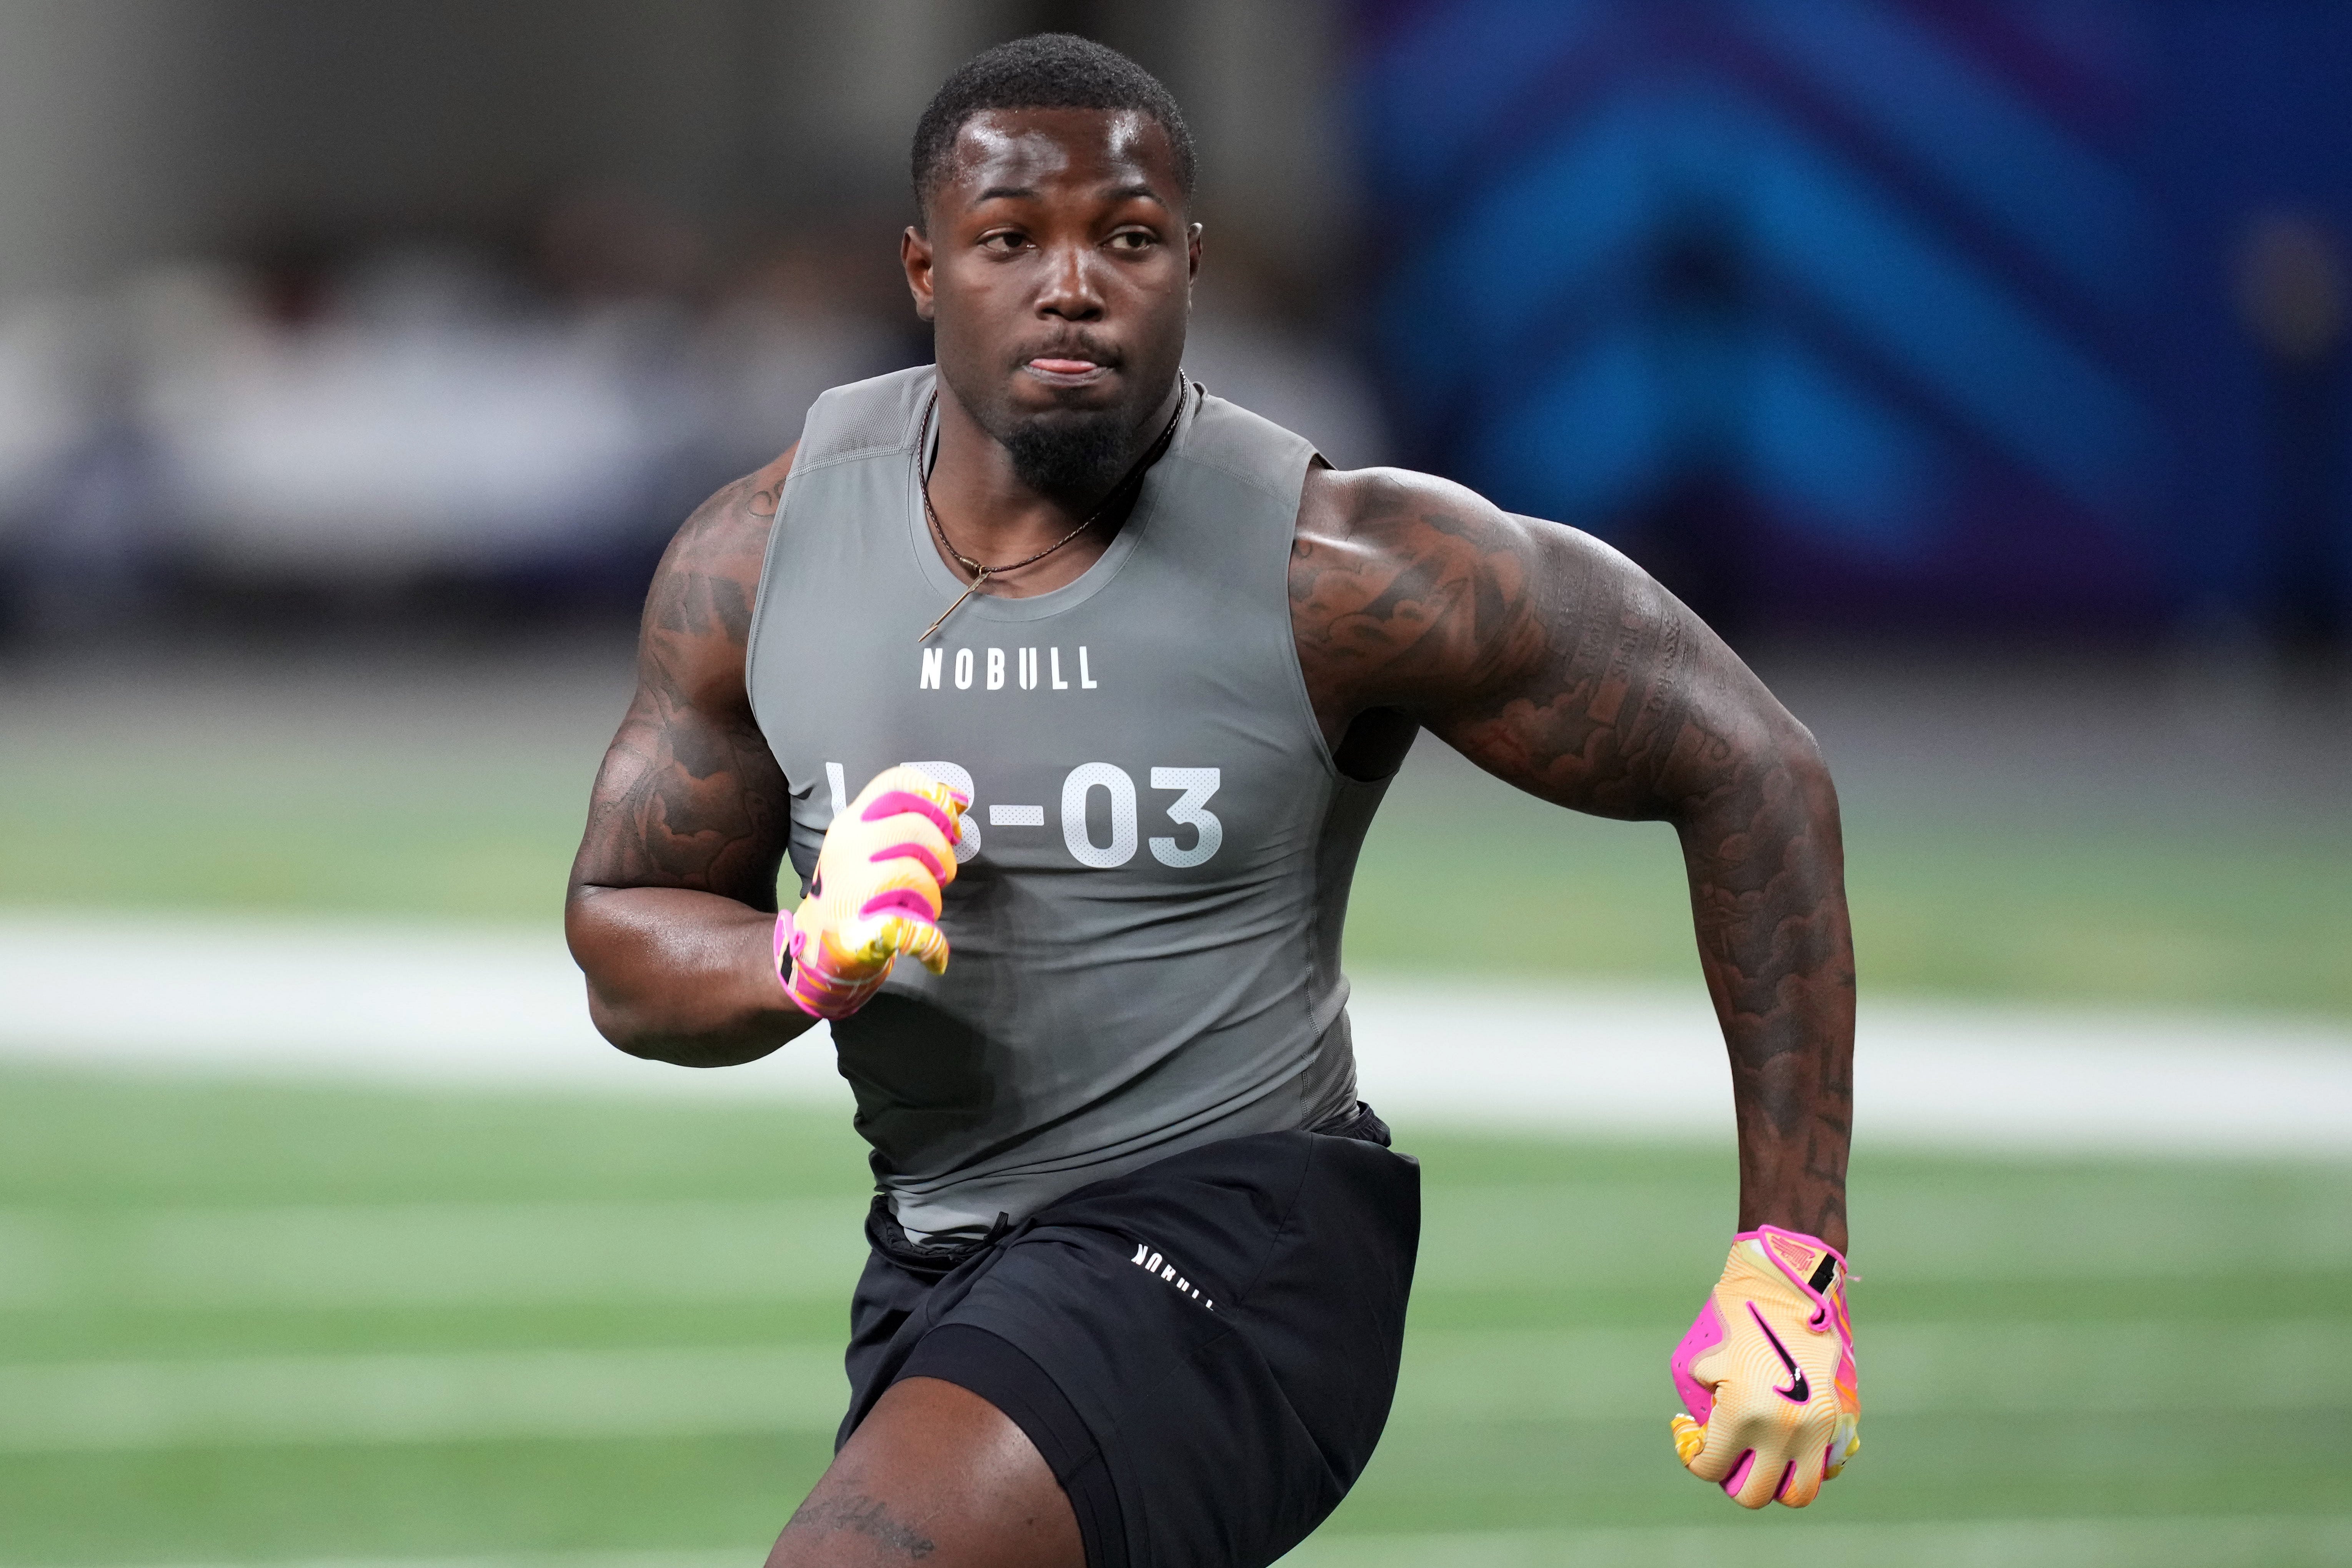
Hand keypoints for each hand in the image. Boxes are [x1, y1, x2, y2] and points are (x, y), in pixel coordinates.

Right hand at [775, 765, 967, 1018]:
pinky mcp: (858, 933)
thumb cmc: (858, 890)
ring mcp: (848, 889)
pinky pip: (915, 930)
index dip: (936, 799)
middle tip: (938, 878)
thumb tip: (961, 799)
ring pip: (917, 877)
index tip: (950, 828)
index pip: (897, 783)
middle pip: (917, 829)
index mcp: (853, 821)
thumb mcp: (876, 845)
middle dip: (942, 856)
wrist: (816, 948)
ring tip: (918, 910)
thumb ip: (913, 818)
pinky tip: (930, 954)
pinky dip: (931, 944)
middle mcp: (847, 847)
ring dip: (932, 899)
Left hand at [1668, 1226, 1859, 1508]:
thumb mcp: (1698, 1361)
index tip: (1692, 1437)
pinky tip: (1786, 1436)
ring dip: (1775, 1481)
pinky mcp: (1841, 1417)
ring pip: (1799, 1491)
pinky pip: (1825, 1464)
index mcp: (1743, 1415)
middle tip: (1728, 1453)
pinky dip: (1804, 1462)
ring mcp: (1818, 1427)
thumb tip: (1705, 1440)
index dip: (1694, 1458)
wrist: (1789, 1284)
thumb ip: (1701, 1410)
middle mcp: (1784, 1430)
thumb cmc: (1736, 1317)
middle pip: (1755, 1494)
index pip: (1711, 1470)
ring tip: (1760, 1456)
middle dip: (1733, 1479)